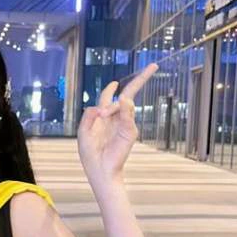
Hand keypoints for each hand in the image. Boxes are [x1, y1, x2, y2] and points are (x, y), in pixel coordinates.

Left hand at [77, 63, 157, 183]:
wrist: (99, 170)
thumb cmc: (91, 153)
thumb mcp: (83, 131)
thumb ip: (89, 116)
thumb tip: (100, 106)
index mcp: (104, 117)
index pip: (110, 97)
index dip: (112, 88)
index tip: (115, 82)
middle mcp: (116, 118)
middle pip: (128, 94)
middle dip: (140, 80)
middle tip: (153, 67)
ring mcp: (125, 123)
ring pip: (125, 103)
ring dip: (111, 105)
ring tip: (101, 115)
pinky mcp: (130, 131)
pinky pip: (128, 115)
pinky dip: (124, 108)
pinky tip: (120, 103)